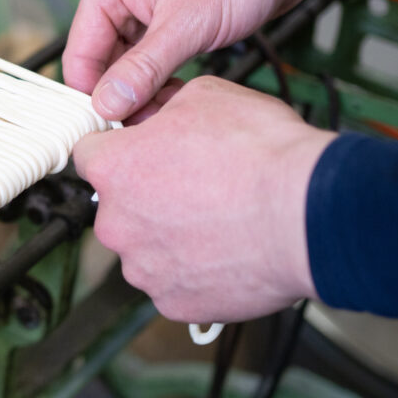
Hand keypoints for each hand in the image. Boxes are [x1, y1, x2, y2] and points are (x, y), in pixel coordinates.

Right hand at [63, 0, 354, 119]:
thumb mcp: (187, 23)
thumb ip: (143, 68)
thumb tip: (107, 104)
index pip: (79, 53)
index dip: (91, 94)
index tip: (110, 128)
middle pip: (99, 61)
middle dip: (119, 95)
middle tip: (144, 126)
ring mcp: (143, 6)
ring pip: (125, 64)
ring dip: (141, 91)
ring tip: (164, 113)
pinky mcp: (167, 19)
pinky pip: (149, 59)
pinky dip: (158, 80)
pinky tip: (175, 96)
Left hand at [73, 77, 335, 322]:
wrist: (307, 214)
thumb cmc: (260, 155)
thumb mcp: (204, 95)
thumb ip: (163, 105)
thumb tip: (156, 111)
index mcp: (112, 168)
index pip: (89, 154)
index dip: (118, 148)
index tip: (139, 151)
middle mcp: (116, 222)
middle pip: (119, 205)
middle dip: (147, 195)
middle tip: (193, 184)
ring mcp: (143, 267)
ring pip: (145, 246)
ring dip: (169, 234)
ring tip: (216, 219)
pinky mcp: (173, 302)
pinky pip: (173, 281)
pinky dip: (193, 270)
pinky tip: (225, 250)